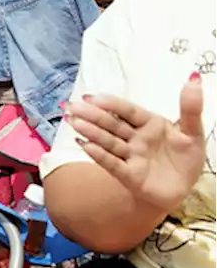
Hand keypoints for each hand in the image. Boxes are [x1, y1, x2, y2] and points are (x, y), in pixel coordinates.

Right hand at [66, 82, 205, 212]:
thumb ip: (191, 108)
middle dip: (92, 115)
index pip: (128, 111)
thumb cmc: (185, 158)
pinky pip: (112, 164)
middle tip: (72, 106)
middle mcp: (135, 138)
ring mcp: (130, 156)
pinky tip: (85, 145)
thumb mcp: (193, 132)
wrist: (181, 189)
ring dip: (91, 132)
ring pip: (109, 141)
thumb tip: (194, 78)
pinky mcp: (128, 175)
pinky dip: (99, 155)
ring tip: (74, 122)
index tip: (93, 97)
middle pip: (112, 124)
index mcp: (149, 123)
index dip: (111, 104)